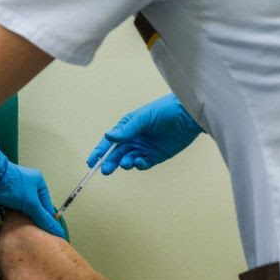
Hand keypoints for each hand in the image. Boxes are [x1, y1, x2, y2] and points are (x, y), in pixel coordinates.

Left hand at [0, 142, 64, 237]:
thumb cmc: (13, 186)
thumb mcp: (31, 202)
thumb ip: (43, 217)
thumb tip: (57, 231)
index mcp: (38, 182)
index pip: (47, 205)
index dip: (47, 219)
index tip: (48, 234)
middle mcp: (29, 185)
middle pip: (35, 207)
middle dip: (35, 219)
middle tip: (37, 235)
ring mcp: (17, 190)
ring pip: (24, 209)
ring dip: (24, 219)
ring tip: (26, 233)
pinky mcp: (6, 195)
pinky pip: (14, 209)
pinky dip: (15, 216)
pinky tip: (16, 226)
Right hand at [87, 93, 202, 174]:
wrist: (188, 116)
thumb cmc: (165, 110)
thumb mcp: (143, 117)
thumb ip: (127, 129)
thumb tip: (109, 135)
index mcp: (127, 127)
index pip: (109, 141)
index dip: (99, 151)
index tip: (91, 161)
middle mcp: (133, 138)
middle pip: (116, 153)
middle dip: (109, 162)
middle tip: (105, 169)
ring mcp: (144, 148)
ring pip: (128, 160)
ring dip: (124, 163)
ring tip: (125, 163)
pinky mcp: (155, 156)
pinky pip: (143, 163)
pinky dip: (138, 164)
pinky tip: (139, 162)